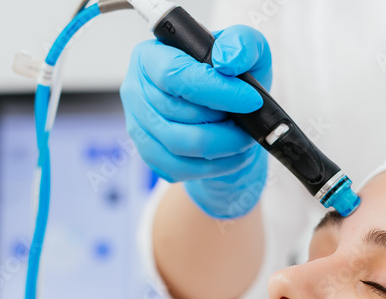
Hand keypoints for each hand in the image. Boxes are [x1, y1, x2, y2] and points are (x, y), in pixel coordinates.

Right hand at [120, 25, 272, 218]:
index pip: (176, 75)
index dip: (215, 91)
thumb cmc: (230, 76)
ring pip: (178, 145)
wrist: (225, 110)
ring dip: (220, 146)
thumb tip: (227, 62)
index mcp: (151, 57)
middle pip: (177, 114)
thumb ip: (241, 43)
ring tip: (243, 138)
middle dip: (222, 122)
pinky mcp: (148, 154)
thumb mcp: (245, 49)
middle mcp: (136, 90)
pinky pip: (177, 168)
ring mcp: (138, 125)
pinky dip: (211, 167)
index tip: (250, 100)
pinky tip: (231, 156)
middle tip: (248, 122)